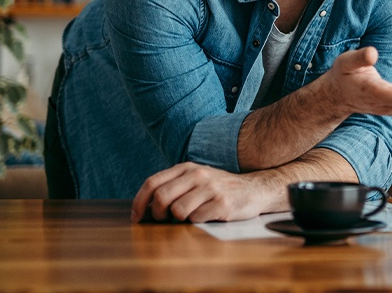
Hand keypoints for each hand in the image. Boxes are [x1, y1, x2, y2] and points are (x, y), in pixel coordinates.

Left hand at [131, 162, 274, 223]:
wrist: (254, 189)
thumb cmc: (219, 189)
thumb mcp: (196, 179)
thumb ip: (173, 187)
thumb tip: (144, 208)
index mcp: (188, 168)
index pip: (152, 182)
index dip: (139, 202)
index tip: (137, 217)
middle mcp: (198, 175)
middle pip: (161, 197)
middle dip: (156, 214)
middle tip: (162, 220)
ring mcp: (211, 188)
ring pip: (177, 211)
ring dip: (178, 220)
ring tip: (188, 217)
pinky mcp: (222, 204)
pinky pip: (196, 219)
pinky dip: (196, 223)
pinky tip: (206, 217)